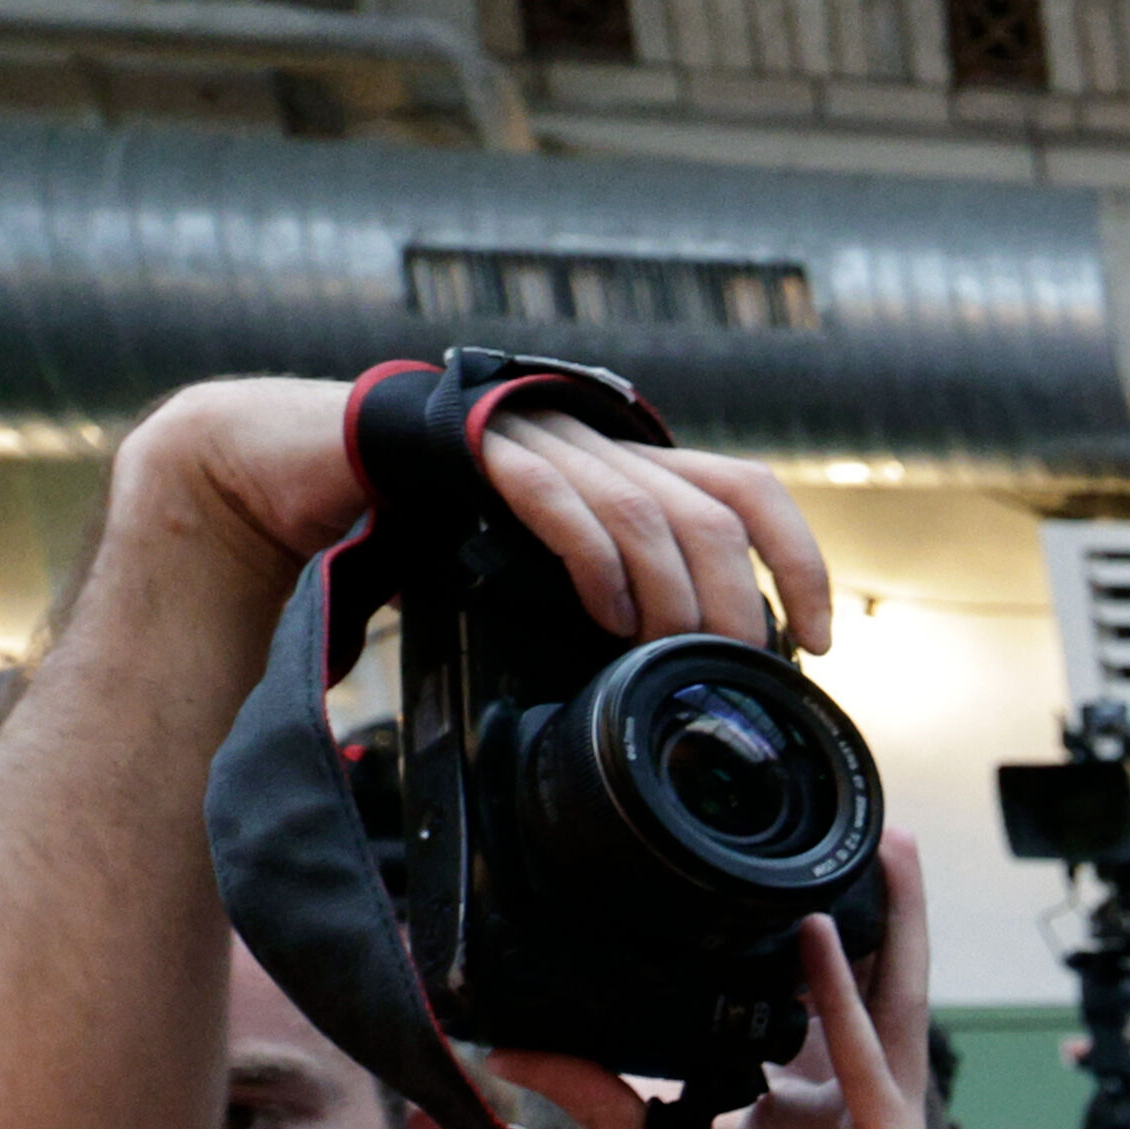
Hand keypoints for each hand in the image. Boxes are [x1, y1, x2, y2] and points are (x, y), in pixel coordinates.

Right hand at [106, 375, 833, 651]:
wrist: (308, 471)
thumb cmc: (428, 529)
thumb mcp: (543, 572)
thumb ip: (610, 601)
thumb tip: (680, 688)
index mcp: (627, 464)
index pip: (751, 492)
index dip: (800, 559)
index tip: (821, 641)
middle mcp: (598, 442)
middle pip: (713, 514)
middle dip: (738, 601)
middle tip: (730, 669)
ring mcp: (541, 440)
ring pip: (649, 512)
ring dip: (672, 594)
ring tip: (668, 655)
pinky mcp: (477, 449)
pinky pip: (560, 500)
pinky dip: (595, 562)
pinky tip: (605, 616)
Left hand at [502, 836, 956, 1128]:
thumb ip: (605, 1107)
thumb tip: (510, 1050)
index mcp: (795, 1115)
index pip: (790, 1013)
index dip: (779, 952)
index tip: (745, 889)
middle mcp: (842, 1104)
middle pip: (853, 987)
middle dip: (852, 912)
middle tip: (831, 837)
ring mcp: (879, 1120)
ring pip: (889, 1001)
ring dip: (887, 924)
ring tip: (880, 847)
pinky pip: (868, 1058)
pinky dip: (847, 998)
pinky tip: (824, 938)